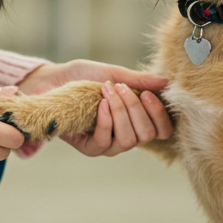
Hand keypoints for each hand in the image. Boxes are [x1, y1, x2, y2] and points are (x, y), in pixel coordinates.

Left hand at [17, 60, 172, 156]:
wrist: (55, 80)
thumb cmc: (86, 77)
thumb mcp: (114, 74)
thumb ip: (138, 81)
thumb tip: (166, 82)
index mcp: (138, 120)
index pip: (163, 131)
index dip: (160, 115)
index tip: (147, 94)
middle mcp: (127, 135)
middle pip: (147, 134)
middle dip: (136, 109)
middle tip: (121, 88)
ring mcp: (109, 145)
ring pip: (129, 140)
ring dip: (121, 113)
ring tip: (108, 91)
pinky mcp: (90, 149)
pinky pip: (105, 142)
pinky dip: (106, 121)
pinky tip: (101, 104)